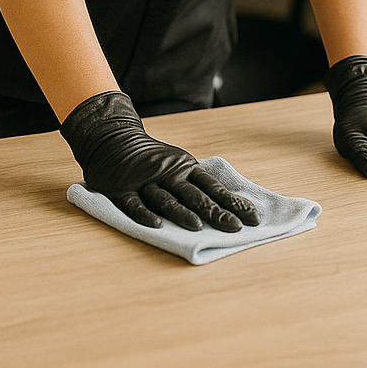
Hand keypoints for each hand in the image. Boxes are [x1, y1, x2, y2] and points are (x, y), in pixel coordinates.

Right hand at [60, 90, 259, 231]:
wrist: (114, 139)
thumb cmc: (154, 160)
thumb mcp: (179, 165)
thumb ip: (199, 185)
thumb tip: (232, 207)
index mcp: (185, 168)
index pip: (213, 187)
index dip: (232, 202)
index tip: (252, 218)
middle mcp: (168, 173)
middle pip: (194, 195)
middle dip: (215, 212)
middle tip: (234, 228)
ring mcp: (145, 181)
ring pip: (165, 199)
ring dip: (181, 213)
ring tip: (197, 227)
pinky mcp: (123, 190)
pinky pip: (134, 204)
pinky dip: (144, 214)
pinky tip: (155, 226)